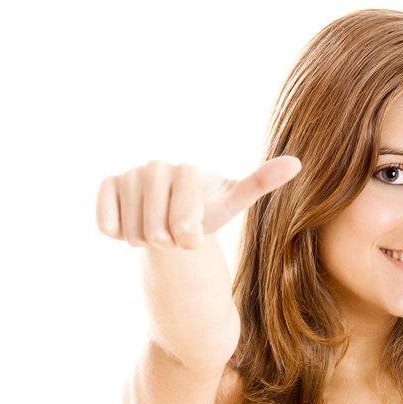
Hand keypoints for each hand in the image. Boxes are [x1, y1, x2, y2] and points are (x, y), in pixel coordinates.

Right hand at [95, 155, 302, 248]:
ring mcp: (130, 175)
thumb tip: (297, 162)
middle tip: (173, 237)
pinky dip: (115, 230)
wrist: (175, 219)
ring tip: (156, 232)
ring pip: (132, 226)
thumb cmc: (207, 211)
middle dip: (166, 240)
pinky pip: (105, 218)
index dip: (187, 232)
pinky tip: (129, 227)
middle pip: (155, 223)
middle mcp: (157, 166)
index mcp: (189, 170)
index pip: (183, 213)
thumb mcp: (233, 202)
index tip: (192, 239)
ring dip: (144, 240)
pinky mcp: (109, 186)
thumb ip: (260, 182)